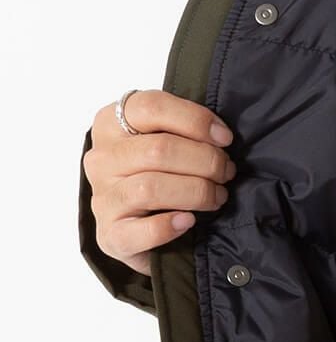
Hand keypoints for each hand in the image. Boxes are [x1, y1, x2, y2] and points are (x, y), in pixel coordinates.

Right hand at [83, 89, 236, 277]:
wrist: (139, 232)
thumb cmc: (160, 178)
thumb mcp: (166, 144)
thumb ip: (183, 132)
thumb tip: (221, 136)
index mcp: (111, 124)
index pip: (151, 107)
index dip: (195, 120)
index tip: (225, 138)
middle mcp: (102, 158)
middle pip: (158, 150)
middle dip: (206, 161)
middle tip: (227, 172)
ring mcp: (103, 197)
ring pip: (151, 187)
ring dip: (197, 192)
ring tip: (217, 197)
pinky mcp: (111, 234)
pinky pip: (144, 230)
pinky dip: (171, 226)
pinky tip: (189, 221)